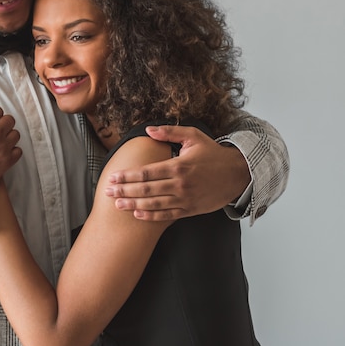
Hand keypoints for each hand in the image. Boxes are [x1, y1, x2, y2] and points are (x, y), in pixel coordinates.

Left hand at [104, 125, 250, 221]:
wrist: (238, 174)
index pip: (147, 172)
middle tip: (107, 191)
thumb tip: (148, 130)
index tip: (113, 177)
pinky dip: (152, 216)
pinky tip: (138, 214)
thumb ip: (170, 132)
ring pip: (154, 204)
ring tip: (117, 204)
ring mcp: (185, 199)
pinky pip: (168, 215)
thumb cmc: (213, 153)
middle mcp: (180, 184)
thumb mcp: (193, 136)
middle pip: (146, 189)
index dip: (128, 176)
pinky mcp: (191, 209)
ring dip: (134, 205)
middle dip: (125, 191)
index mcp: (178, 166)